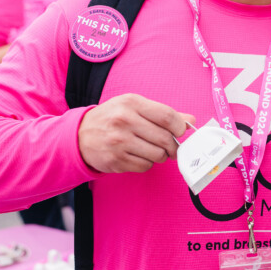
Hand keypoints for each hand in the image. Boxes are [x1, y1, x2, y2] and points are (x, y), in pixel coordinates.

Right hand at [77, 93, 194, 173]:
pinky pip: (145, 166)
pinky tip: (139, 156)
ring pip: (157, 155)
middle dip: (173, 146)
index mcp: (131, 103)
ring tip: (153, 150)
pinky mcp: (116, 160)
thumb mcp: (134, 107)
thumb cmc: (112, 118)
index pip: (167, 116)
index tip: (180, 132)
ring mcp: (119, 142)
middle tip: (171, 147)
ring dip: (160, 156)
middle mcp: (124, 121)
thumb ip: (163, 113)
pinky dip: (147, 163)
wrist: (79, 135)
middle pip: (165, 138)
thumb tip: (190, 120)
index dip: (180, 127)